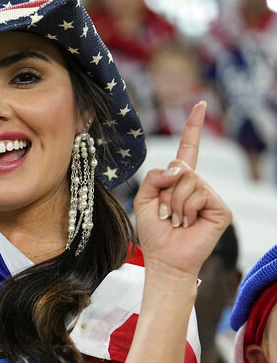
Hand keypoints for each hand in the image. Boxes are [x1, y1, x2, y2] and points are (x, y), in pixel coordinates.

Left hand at [132, 101, 231, 280]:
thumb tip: (179, 168)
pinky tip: (187, 224)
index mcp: (179, 181)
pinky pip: (199, 195)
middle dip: (165, 192)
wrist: (164, 258)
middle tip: (164, 214)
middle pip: (180, 168)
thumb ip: (154, 177)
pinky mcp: (220, 208)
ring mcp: (210, 195)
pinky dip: (186, 210)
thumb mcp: (143, 199)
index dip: (193, 127)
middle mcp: (197, 184)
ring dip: (173, 204)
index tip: (200, 104)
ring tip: (175, 221)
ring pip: (188, 182)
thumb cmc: (154, 232)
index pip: (187, 149)